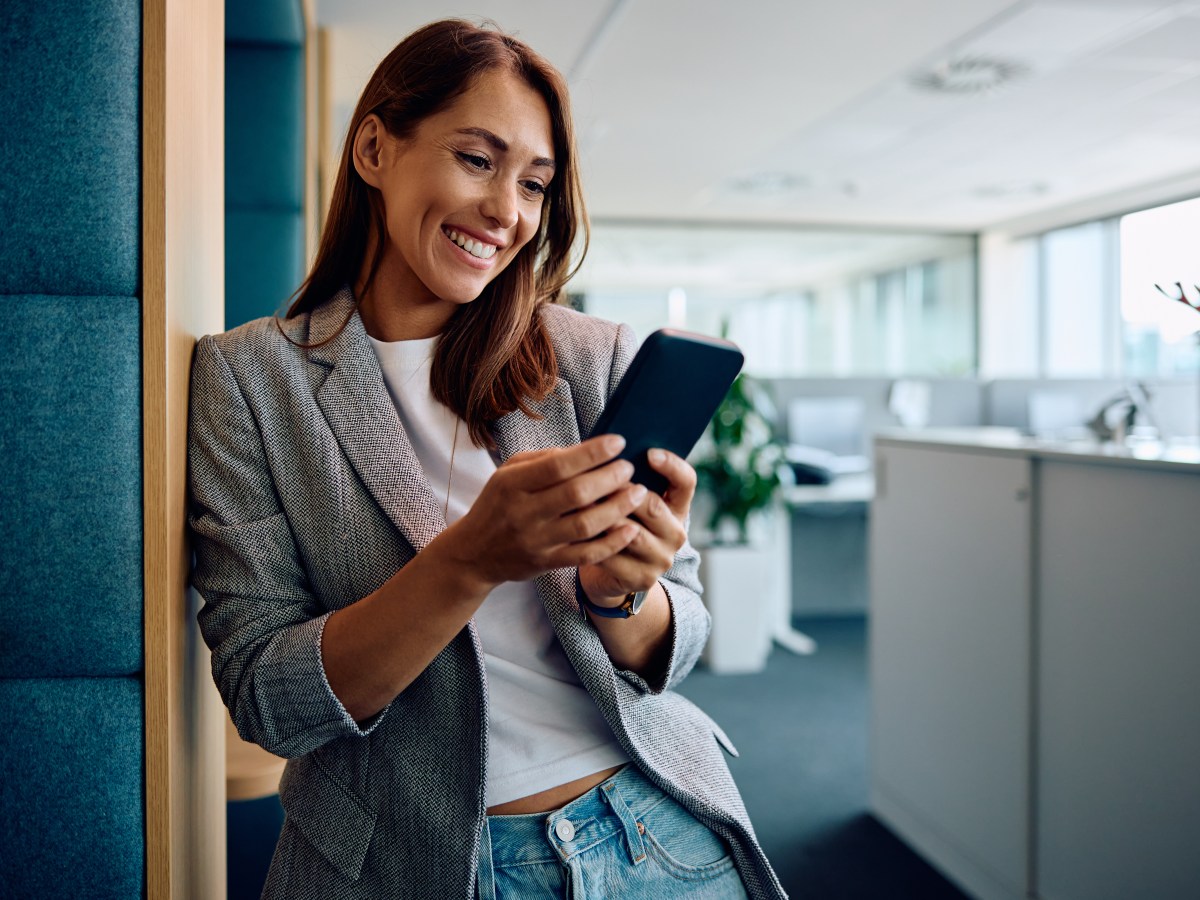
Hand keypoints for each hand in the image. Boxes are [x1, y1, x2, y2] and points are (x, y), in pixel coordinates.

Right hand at [440, 435, 647, 588]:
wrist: (472, 554)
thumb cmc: (497, 504)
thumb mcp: (507, 474)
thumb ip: (542, 459)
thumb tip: (582, 450)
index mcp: (512, 484)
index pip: (557, 465)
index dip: (591, 453)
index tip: (618, 442)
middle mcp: (523, 512)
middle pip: (575, 493)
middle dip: (609, 478)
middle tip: (630, 469)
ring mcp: (535, 541)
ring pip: (584, 524)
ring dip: (617, 508)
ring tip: (638, 493)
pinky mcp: (546, 563)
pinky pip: (585, 554)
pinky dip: (611, 543)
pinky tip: (630, 529)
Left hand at [577, 448, 695, 605]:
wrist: (613, 574)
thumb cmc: (618, 525)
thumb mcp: (630, 502)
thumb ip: (628, 479)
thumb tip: (608, 447)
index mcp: (678, 508)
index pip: (686, 481)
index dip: (672, 465)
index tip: (649, 453)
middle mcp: (676, 534)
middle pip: (654, 506)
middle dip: (623, 490)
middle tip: (597, 477)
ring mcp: (661, 559)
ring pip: (631, 533)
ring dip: (604, 516)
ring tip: (581, 501)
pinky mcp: (642, 579)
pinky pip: (614, 556)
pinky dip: (593, 542)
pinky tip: (575, 530)